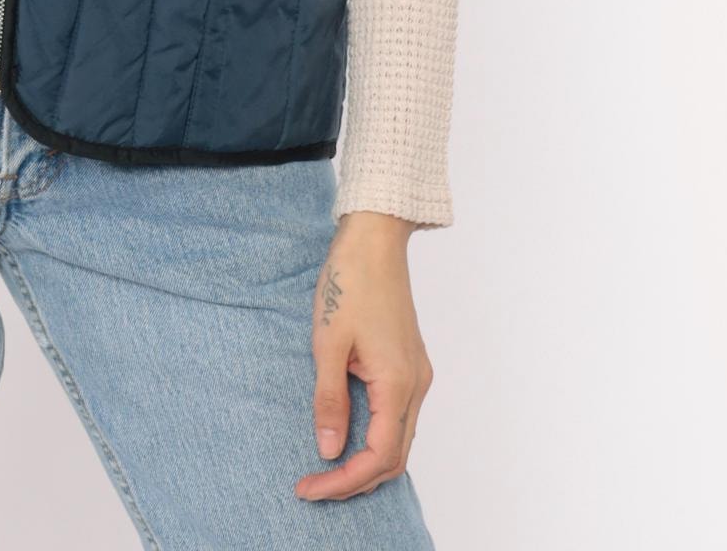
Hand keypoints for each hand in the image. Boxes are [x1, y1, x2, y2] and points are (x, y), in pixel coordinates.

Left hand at [296, 211, 433, 501]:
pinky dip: (376, 436)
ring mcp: (417, 373)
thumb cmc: (349, 283)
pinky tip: (349, 434)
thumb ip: (330, 400)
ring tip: (327, 468)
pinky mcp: (410, 362)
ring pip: (399, 438)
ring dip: (367, 461)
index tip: (310, 486)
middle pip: (394, 456)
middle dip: (356, 480)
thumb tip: (329, 450)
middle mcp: (416, 384)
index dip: (344, 481)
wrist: (374, 239)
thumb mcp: (327, 343)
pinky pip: (398, 415)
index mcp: (397, 383)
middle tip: (315, 486)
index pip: (378, 457)